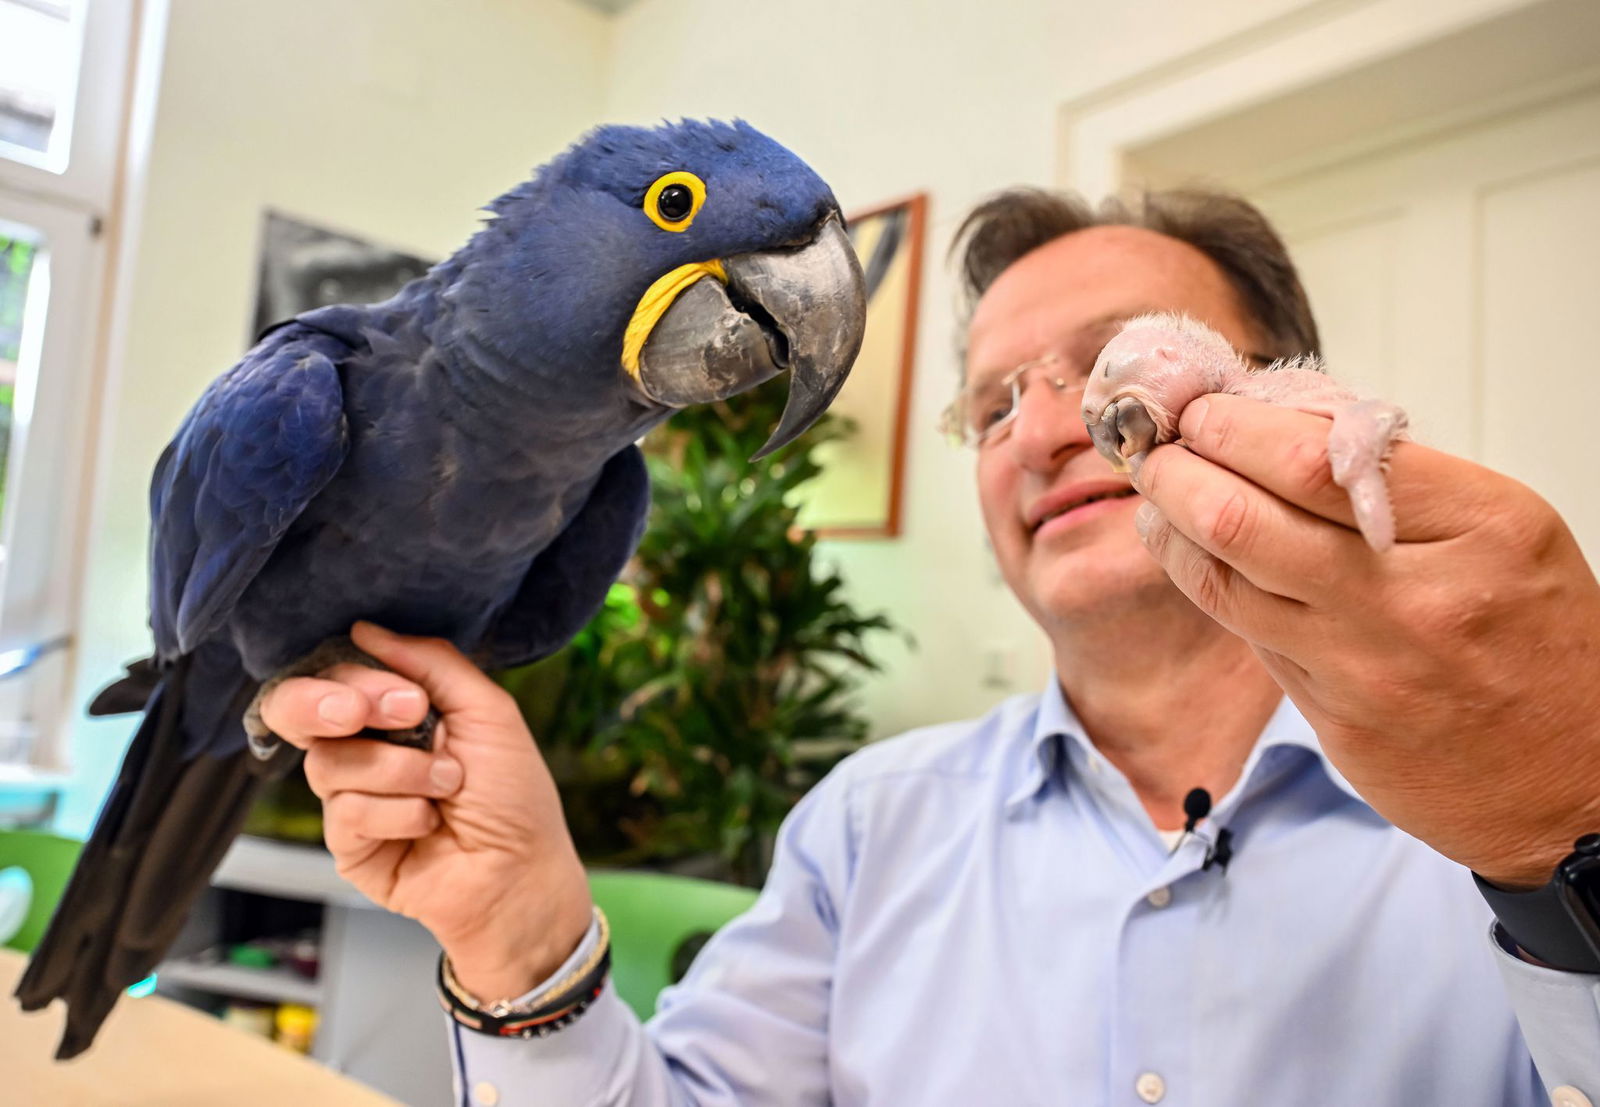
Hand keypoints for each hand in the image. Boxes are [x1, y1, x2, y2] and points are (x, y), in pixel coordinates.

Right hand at [260, 621, 592, 997]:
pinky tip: (428, 824)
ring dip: (398, 771)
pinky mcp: (348, 845)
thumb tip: (365, 629)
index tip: (407, 699)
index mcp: (395, 712)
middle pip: (299, 709)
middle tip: (374, 717)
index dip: (359, 679)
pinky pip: (344, 811)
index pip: (341, 675)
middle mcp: (366, 748)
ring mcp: (353, 796)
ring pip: (328, 762)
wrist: (521, 873)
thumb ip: (431, 664)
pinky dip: (397, 813)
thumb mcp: (488, 711)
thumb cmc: (513, 795)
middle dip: (329, 704)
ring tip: (446, 787)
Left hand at [1132, 393, 1599, 888]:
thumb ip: (1396, 481)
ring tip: (1156, 494)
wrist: (1577, 782)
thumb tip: (1279, 422)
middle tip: (1158, 447)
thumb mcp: (1500, 531)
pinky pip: (1248, 633)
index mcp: (1478, 526)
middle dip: (1180, 471)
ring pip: (1227, 580)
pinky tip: (1185, 553)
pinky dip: (1205, 581)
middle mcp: (1417, 596)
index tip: (1203, 411)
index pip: (1315, 457)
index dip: (1235, 428)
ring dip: (1172, 527)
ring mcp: (1368, 665)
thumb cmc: (1539, 639)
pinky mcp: (1335, 719)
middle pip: (1248, 515)